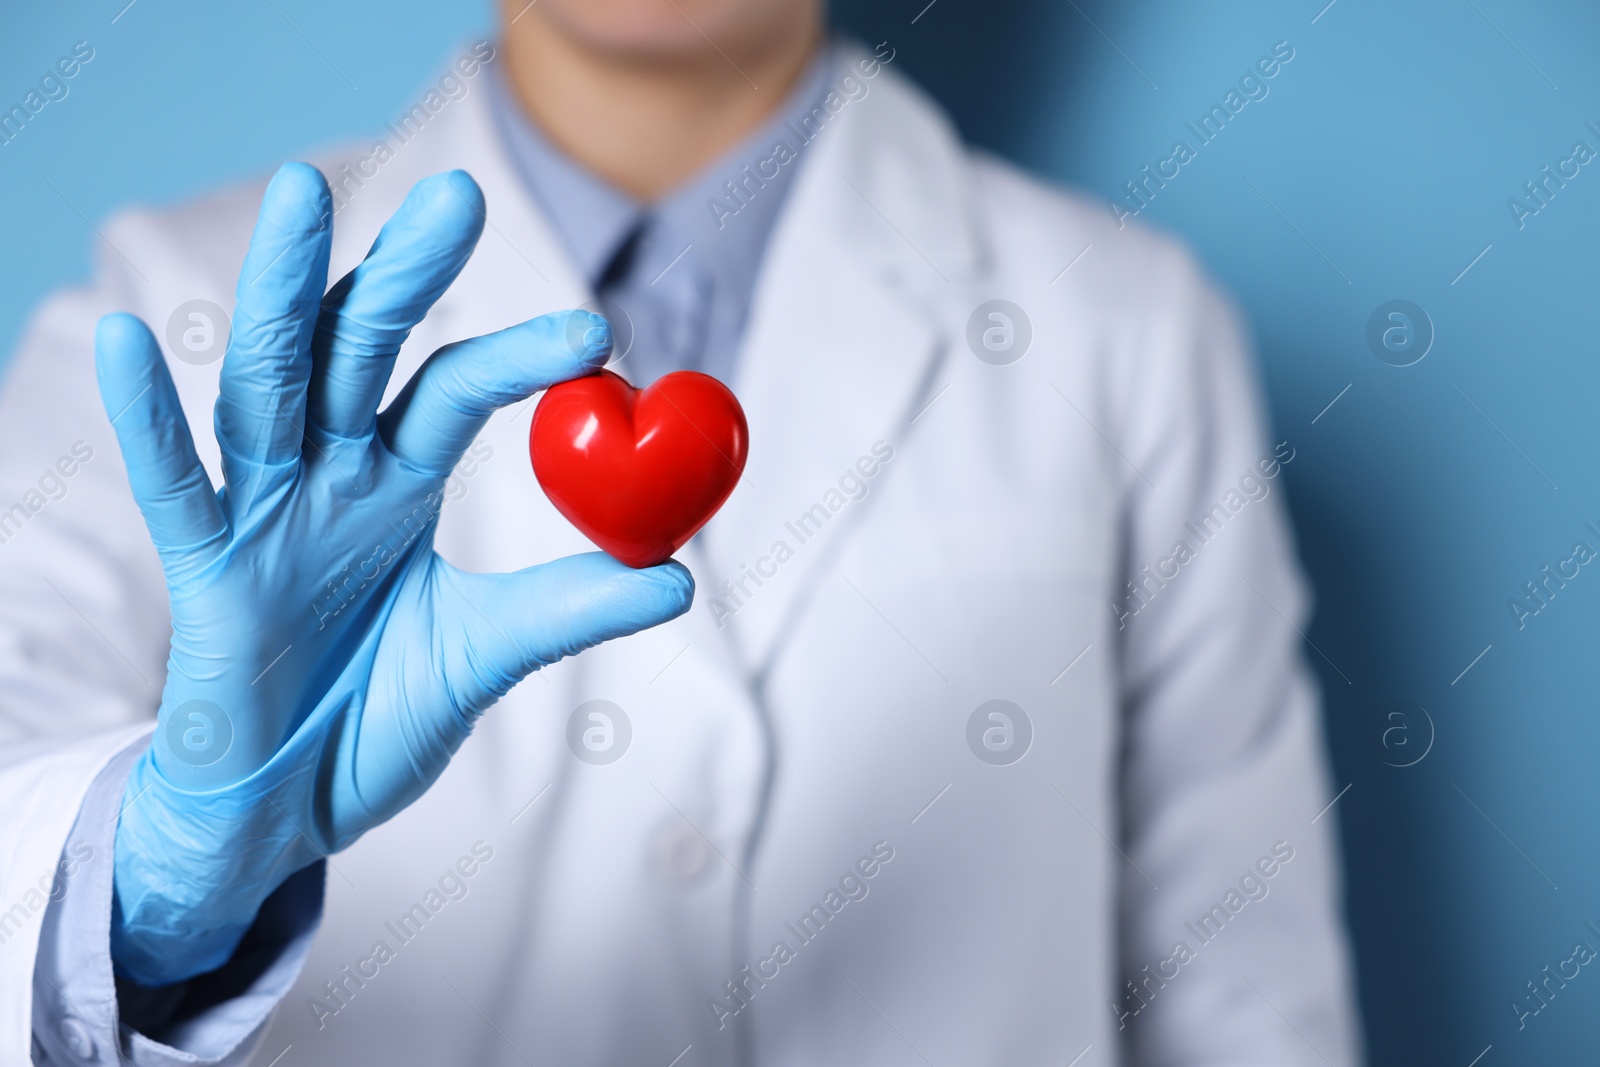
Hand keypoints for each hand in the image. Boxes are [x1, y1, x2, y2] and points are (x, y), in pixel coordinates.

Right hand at [96, 164, 692, 985]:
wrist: (290, 809)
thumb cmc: (374, 718)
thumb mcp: (487, 653)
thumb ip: (568, 608)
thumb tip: (681, 576)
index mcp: (396, 482)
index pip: (453, 392)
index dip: (516, 358)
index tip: (595, 334)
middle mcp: (327, 474)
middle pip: (359, 350)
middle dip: (402, 273)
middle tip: (458, 193)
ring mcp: (261, 511)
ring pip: (267, 382)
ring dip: (281, 290)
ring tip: (300, 193)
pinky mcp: (204, 570)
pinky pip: (174, 487)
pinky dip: (149, 420)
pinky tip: (127, 342)